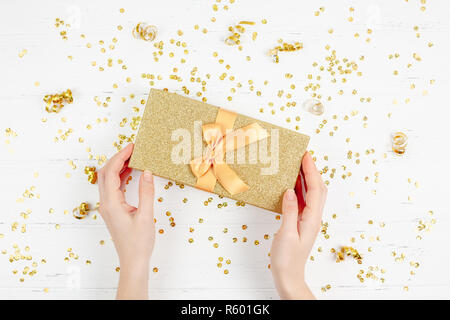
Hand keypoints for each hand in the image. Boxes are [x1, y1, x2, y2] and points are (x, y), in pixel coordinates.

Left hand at [98, 143, 154, 299]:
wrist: (133, 260)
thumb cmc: (139, 242)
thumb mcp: (146, 216)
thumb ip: (146, 193)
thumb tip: (147, 172)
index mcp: (111, 204)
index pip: (110, 173)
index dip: (120, 157)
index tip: (132, 147)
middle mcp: (106, 203)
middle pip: (105, 173)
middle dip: (117, 158)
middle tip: (132, 149)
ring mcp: (108, 207)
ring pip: (107, 180)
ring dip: (117, 166)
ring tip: (132, 157)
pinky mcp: (113, 210)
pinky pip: (112, 188)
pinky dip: (120, 176)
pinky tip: (130, 172)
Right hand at [270, 152, 326, 299]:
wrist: (289, 276)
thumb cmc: (287, 259)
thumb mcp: (286, 234)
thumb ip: (289, 212)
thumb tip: (290, 191)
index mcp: (311, 219)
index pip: (314, 189)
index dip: (311, 171)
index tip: (306, 156)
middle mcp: (313, 217)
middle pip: (318, 189)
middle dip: (312, 171)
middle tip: (303, 156)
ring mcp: (308, 220)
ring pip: (312, 194)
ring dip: (307, 178)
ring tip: (299, 165)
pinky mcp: (302, 222)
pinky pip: (304, 201)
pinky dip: (300, 189)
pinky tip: (293, 184)